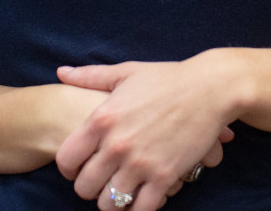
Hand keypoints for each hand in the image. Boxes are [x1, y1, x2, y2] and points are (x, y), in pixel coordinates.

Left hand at [54, 59, 234, 210]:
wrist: (209, 88)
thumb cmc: (167, 78)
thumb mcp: (126, 73)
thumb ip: (90, 76)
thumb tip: (62, 72)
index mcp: (101, 119)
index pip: (65, 160)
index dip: (69, 168)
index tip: (80, 167)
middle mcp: (116, 145)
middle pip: (84, 187)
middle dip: (90, 188)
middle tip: (102, 181)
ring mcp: (140, 163)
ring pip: (109, 204)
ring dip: (112, 201)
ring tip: (121, 191)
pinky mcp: (165, 176)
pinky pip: (140, 209)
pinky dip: (138, 208)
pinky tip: (142, 196)